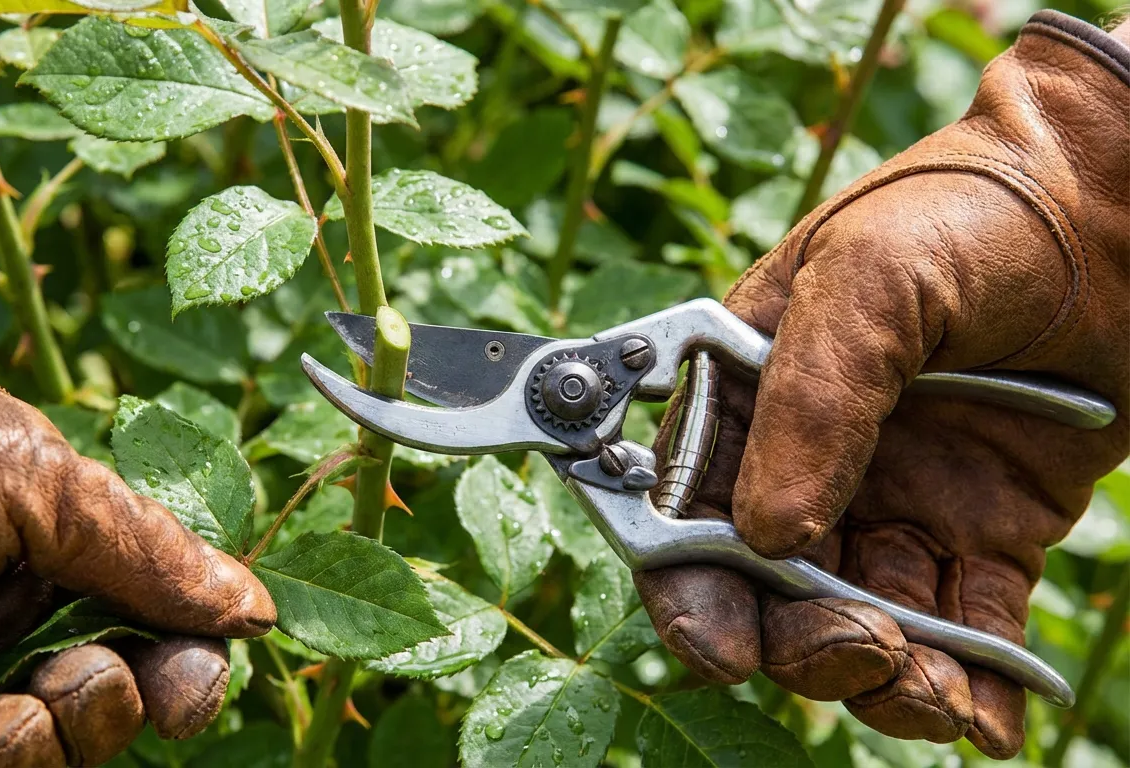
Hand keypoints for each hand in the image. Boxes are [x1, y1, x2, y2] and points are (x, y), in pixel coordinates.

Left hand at [0, 281, 275, 766]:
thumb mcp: (50, 485)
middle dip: (136, 702)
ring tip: (32, 698)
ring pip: (57, 750)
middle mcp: (11, 626)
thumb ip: (153, 554)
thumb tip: (256, 611)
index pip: (154, 626)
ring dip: (70, 734)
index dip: (188, 662)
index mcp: (58, 557)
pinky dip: (4, 766)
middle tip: (122, 682)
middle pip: (118, 699)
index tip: (199, 674)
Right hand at [635, 12, 1127, 759]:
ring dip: (885, 679)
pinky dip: (973, 688)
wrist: (1118, 203)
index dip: (689, 587)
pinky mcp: (988, 529)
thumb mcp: (869, 275)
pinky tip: (988, 718)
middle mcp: (809, 461)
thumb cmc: (966, 213)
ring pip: (865, 623)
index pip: (686, 510)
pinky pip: (967, 628)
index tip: (722, 646)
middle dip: (801, 643)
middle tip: (863, 645)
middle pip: (770, 590)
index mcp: (745, 396)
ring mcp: (900, 501)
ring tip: (935, 692)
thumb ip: (810, 397)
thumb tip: (766, 533)